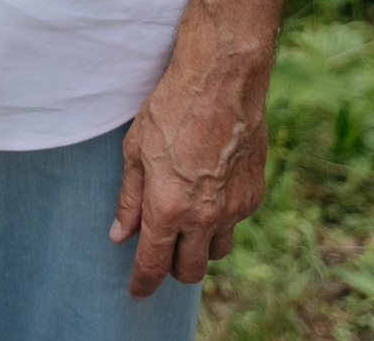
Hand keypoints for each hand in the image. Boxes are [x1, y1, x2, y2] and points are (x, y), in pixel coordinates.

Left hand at [111, 45, 270, 297]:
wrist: (222, 81)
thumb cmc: (170, 109)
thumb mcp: (135, 151)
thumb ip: (129, 199)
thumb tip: (120, 234)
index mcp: (168, 207)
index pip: (153, 264)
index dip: (142, 283)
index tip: (136, 291)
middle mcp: (204, 216)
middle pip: (190, 270)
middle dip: (173, 268)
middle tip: (161, 251)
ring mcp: (234, 208)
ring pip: (215, 251)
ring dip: (199, 245)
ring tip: (186, 218)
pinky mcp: (254, 195)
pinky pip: (235, 222)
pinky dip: (221, 217)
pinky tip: (209, 189)